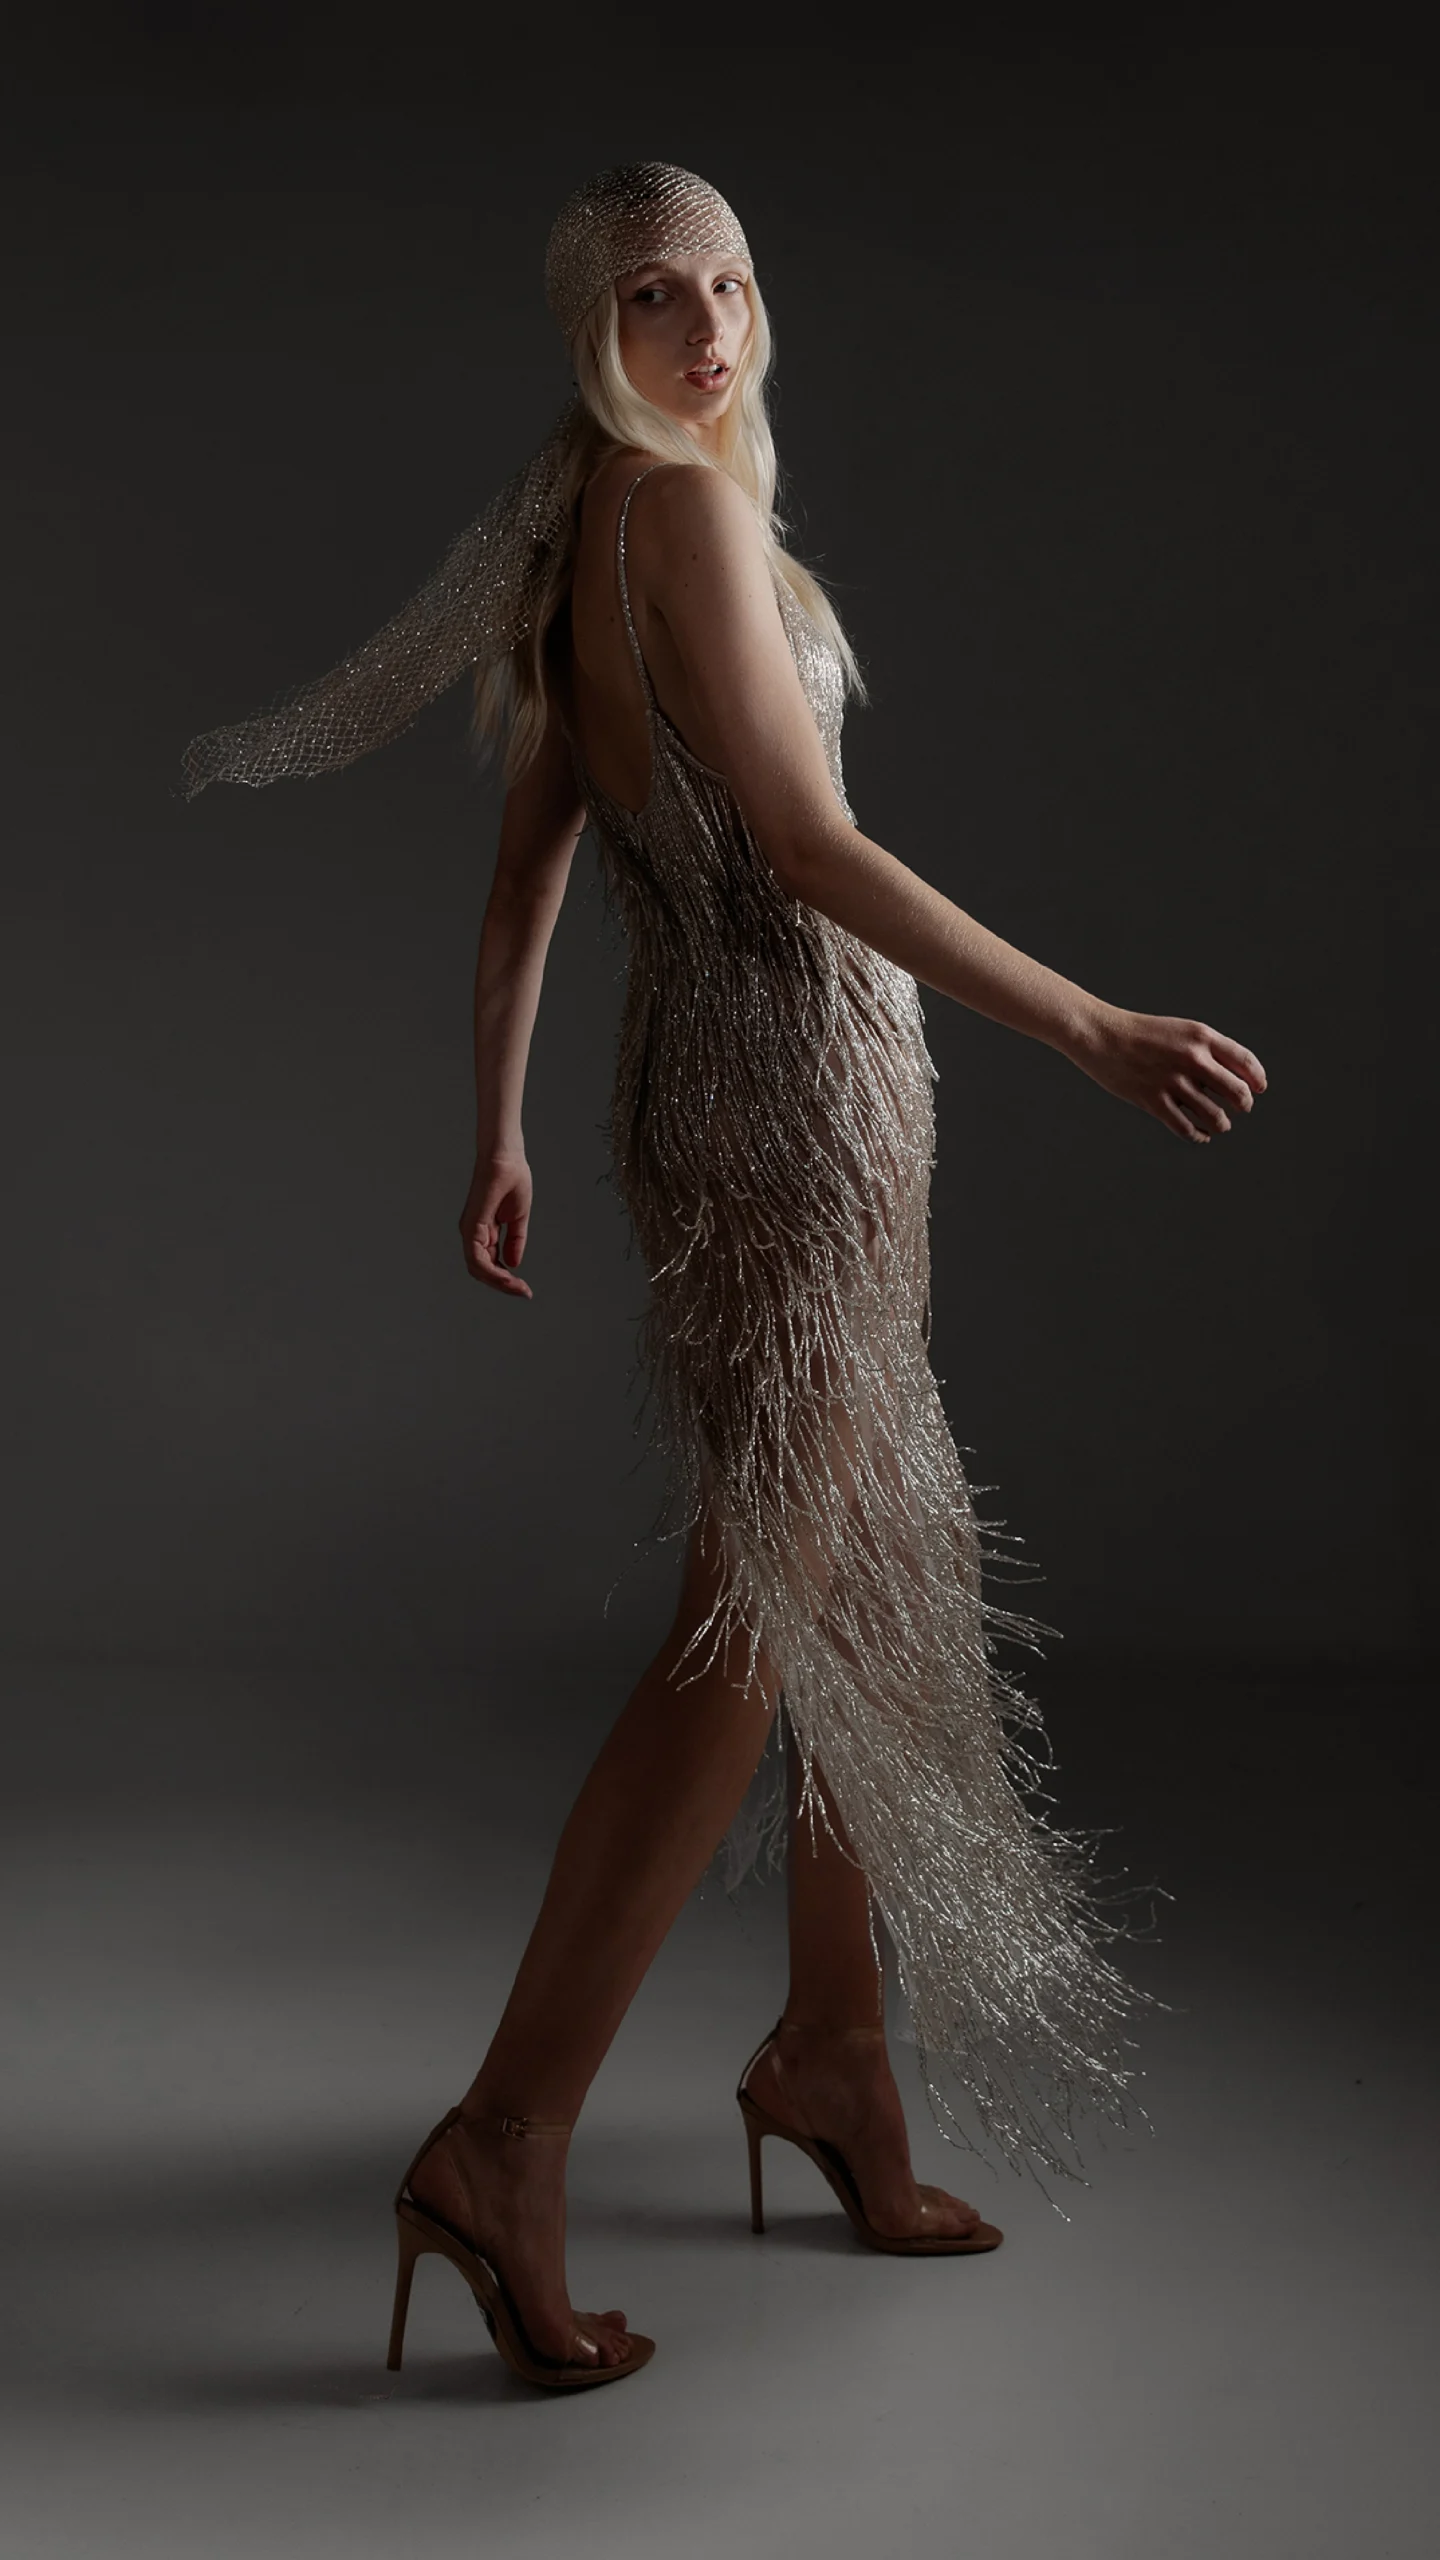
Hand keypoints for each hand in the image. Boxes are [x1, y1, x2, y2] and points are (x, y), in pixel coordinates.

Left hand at [458, 1151, 533, 1297]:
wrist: (507, 1159)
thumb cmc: (512, 1181)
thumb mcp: (517, 1219)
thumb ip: (514, 1241)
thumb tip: (513, 1264)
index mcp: (482, 1232)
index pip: (489, 1264)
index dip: (505, 1280)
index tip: (525, 1289)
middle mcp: (472, 1233)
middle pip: (481, 1271)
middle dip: (502, 1286)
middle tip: (523, 1292)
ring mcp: (470, 1230)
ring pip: (478, 1268)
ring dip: (498, 1282)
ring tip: (518, 1288)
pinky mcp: (472, 1225)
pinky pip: (478, 1256)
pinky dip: (493, 1270)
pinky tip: (509, 1276)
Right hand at [1071, 1006, 1267, 1141]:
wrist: (1101, 1035)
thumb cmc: (1141, 1033)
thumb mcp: (1180, 1031)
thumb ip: (1206, 1050)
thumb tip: (1231, 1079)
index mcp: (1201, 1036)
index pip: (1245, 1061)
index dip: (1258, 1078)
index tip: (1259, 1088)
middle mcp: (1192, 1059)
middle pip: (1237, 1092)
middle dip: (1244, 1103)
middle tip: (1241, 1107)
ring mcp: (1173, 1081)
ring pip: (1216, 1116)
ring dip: (1223, 1124)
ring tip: (1221, 1123)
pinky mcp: (1154, 1101)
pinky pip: (1187, 1129)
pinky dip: (1199, 1135)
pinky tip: (1201, 1134)